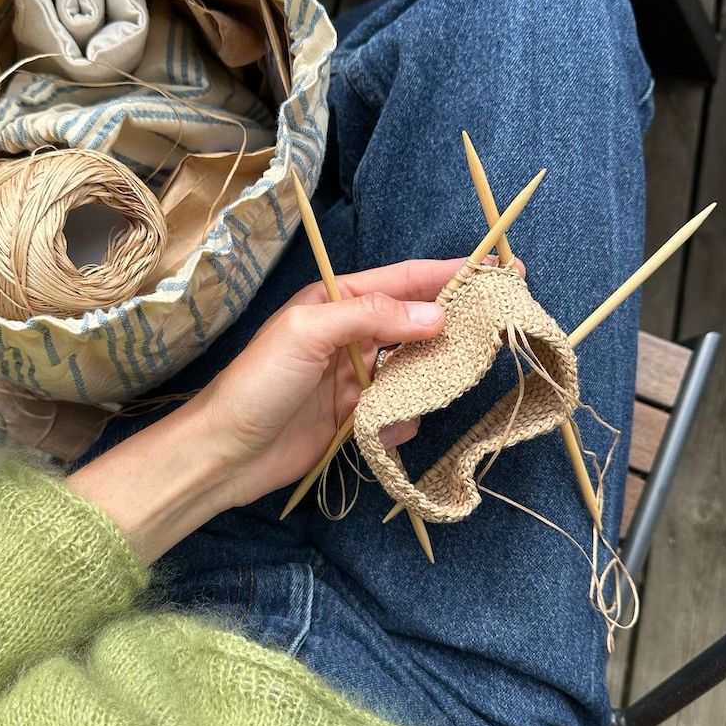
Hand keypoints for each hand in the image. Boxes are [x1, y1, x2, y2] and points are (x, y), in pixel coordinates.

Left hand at [199, 258, 470, 507]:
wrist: (225, 453)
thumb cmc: (257, 383)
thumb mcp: (308, 332)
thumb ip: (372, 316)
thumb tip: (437, 315)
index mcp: (337, 301)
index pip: (405, 281)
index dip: (452, 275)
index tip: (500, 272)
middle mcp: (351, 336)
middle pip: (417, 324)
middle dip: (453, 329)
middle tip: (495, 333)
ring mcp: (355, 379)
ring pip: (414, 371)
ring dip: (426, 382)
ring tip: (434, 388)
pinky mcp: (356, 419)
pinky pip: (397, 413)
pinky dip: (399, 421)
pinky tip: (384, 430)